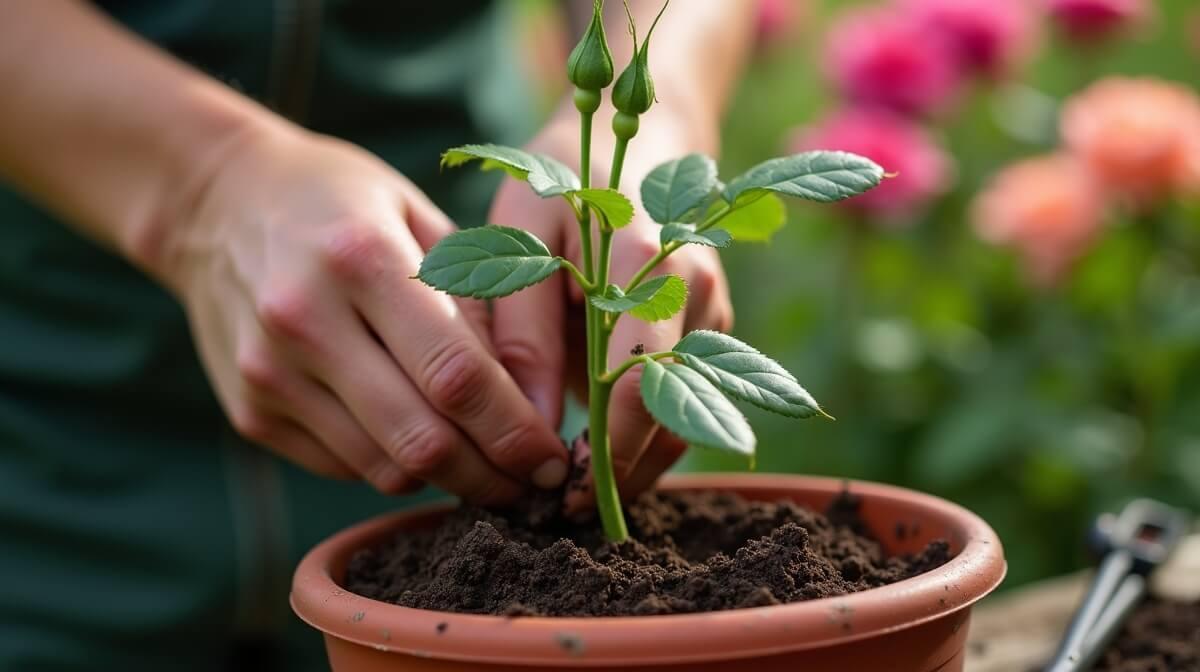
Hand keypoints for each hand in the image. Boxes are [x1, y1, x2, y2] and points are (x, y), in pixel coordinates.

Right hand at [154, 124, 568, 502]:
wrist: (216, 202)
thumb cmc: (342, 203)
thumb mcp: (418, 217)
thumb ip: (475, 300)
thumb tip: (531, 397)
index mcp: (361, 258)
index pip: (456, 374)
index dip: (515, 430)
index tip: (555, 460)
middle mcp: (305, 321)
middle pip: (421, 440)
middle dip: (492, 477)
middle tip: (531, 484)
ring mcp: (269, 373)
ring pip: (383, 468)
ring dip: (447, 480)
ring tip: (486, 465)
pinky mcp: (249, 412)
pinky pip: (345, 467)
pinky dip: (393, 464)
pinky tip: (415, 436)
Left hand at [488, 108, 732, 510]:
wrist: (636, 143)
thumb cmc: (560, 185)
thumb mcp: (520, 235)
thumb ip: (522, 330)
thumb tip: (530, 431)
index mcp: (647, 262)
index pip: (640, 383)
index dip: (606, 451)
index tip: (561, 494)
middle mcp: (695, 292)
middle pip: (673, 412)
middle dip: (622, 472)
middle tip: (565, 512)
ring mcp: (713, 311)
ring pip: (687, 414)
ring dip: (637, 462)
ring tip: (578, 495)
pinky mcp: (714, 327)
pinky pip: (688, 397)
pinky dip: (649, 435)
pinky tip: (602, 456)